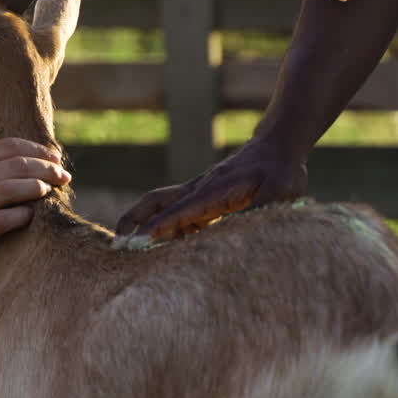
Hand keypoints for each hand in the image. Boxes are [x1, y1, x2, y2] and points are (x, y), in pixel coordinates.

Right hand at [0, 105, 71, 272]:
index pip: (6, 147)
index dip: (35, 150)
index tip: (54, 156)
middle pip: (14, 166)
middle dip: (46, 168)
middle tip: (64, 174)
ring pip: (10, 190)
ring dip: (37, 188)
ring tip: (50, 189)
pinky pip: (2, 221)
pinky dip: (20, 215)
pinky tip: (30, 214)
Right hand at [113, 140, 306, 245]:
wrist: (276, 146)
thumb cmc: (279, 170)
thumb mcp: (280, 192)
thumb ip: (260, 212)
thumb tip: (241, 234)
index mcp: (214, 189)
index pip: (180, 210)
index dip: (159, 227)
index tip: (138, 242)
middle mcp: (200, 189)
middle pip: (156, 201)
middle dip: (133, 219)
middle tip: (117, 243)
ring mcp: (200, 192)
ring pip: (164, 207)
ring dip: (146, 225)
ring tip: (135, 251)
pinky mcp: (206, 198)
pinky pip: (180, 214)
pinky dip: (169, 229)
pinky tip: (171, 248)